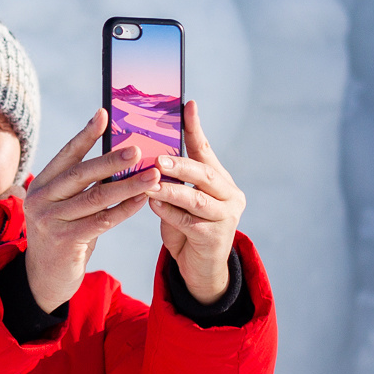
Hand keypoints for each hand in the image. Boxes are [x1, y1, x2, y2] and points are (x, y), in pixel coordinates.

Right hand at [20, 109, 155, 312]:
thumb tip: (116, 156)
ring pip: (96, 198)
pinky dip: (124, 209)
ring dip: (128, 185)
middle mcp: (41, 199)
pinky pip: (101, 221)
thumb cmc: (62, 234)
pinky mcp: (64, 241)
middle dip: (112, 160)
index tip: (105, 115)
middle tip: (138, 148)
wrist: (44, 277)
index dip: (86, 135)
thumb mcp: (64, 206)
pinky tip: (142, 200)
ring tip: (152, 174)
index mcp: (41, 184)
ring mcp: (49, 221)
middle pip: (81, 174)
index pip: (66, 155)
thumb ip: (81, 186)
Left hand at [146, 99, 246, 303]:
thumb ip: (171, 178)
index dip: (195, 128)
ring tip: (149, 181)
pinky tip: (152, 205)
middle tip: (157, 158)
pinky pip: (188, 222)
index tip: (187, 104)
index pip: (205, 149)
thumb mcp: (179, 199)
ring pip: (196, 198)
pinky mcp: (215, 238)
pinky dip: (168, 212)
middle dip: (180, 163)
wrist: (199, 269)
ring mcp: (226, 217)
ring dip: (170, 189)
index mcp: (219, 180)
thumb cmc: (185, 227)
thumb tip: (145, 153)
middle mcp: (229, 195)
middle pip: (205, 173)